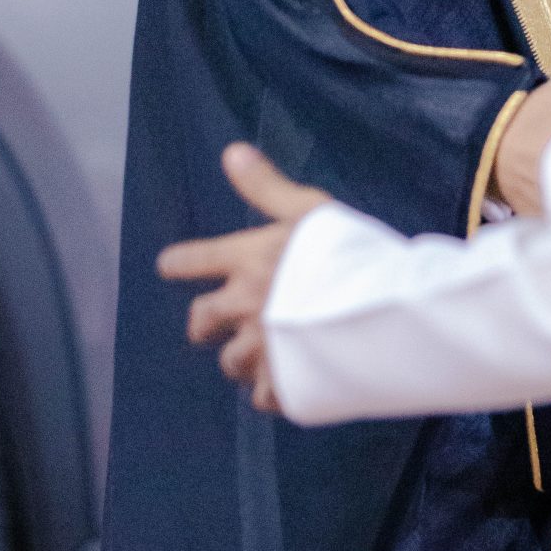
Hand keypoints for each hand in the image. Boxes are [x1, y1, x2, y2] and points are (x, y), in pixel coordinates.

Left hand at [157, 143, 330, 411]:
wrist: (380, 314)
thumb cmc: (349, 253)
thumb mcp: (310, 209)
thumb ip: (267, 187)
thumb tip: (231, 152)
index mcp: (245, 261)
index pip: (191, 261)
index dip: (179, 264)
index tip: (171, 267)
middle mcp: (242, 307)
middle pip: (200, 322)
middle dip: (202, 325)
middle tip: (209, 328)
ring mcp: (259, 350)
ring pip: (230, 363)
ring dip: (240, 358)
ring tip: (259, 357)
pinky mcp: (281, 386)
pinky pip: (262, 397)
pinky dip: (271, 392)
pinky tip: (287, 383)